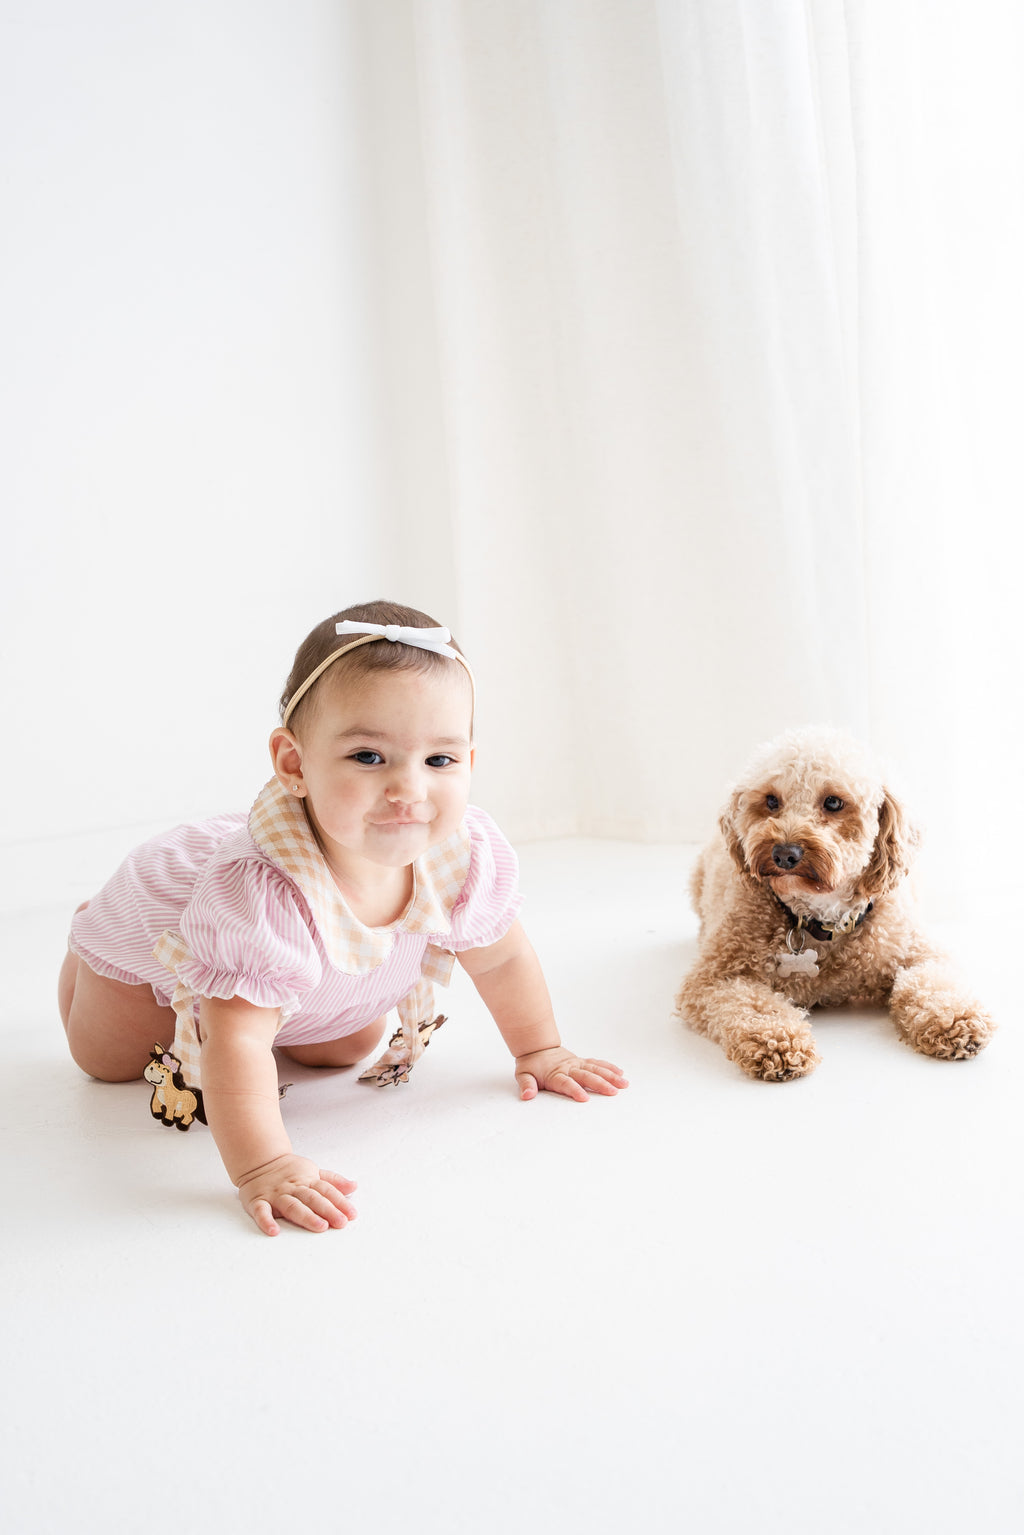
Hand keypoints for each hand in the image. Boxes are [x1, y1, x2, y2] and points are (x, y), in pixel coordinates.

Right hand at [235, 1153, 357, 1236]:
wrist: (259, 1160)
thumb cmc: (289, 1171)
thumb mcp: (313, 1172)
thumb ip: (332, 1181)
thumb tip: (353, 1186)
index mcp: (307, 1180)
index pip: (326, 1191)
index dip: (340, 1202)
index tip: (352, 1214)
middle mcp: (293, 1187)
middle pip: (312, 1199)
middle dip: (328, 1210)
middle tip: (341, 1222)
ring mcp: (275, 1195)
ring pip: (292, 1205)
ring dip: (306, 1216)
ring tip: (320, 1226)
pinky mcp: (257, 1201)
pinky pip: (261, 1211)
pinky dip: (266, 1221)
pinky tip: (274, 1231)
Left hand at [514, 1046, 628, 1102]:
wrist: (537, 1047)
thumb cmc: (531, 1064)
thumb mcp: (523, 1074)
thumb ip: (526, 1085)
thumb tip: (526, 1095)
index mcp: (555, 1074)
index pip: (566, 1083)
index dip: (575, 1090)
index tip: (585, 1098)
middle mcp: (569, 1068)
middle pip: (586, 1076)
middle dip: (600, 1084)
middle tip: (613, 1092)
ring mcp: (577, 1064)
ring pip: (596, 1069)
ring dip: (610, 1076)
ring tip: (623, 1084)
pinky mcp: (582, 1062)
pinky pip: (597, 1064)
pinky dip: (609, 1067)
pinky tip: (620, 1073)